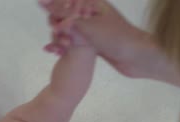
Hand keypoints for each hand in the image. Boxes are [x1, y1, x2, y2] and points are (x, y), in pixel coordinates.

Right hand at [40, 0, 159, 77]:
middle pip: (62, 15)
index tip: (54, 25)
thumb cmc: (115, 37)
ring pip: (66, 30)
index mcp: (90, 2)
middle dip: (56, 26)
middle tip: (60, 39)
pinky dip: (63, 46)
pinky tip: (56, 53)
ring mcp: (91, 28)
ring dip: (58, 38)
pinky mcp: (92, 43)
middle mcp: (89, 12)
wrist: (138, 58)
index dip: (54, 10)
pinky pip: (72, 42)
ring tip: (58, 50)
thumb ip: (62, 14)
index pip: (63, 1)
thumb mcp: (85, 25)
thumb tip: (41, 2)